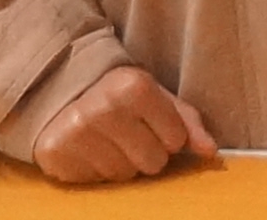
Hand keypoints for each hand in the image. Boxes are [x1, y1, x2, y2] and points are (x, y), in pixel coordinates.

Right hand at [29, 62, 215, 182]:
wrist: (60, 89)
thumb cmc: (120, 96)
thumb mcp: (156, 97)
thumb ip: (187, 122)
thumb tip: (210, 151)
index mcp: (133, 86)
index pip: (176, 139)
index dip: (168, 135)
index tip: (152, 123)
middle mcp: (103, 107)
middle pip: (152, 162)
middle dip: (146, 152)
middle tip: (129, 135)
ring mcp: (75, 131)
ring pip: (124, 175)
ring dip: (121, 163)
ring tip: (109, 141)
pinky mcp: (55, 152)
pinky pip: (96, 181)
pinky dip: (96, 170)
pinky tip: (90, 150)